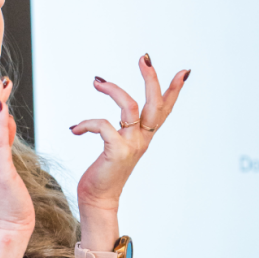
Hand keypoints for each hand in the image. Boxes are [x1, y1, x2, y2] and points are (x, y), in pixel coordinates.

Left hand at [70, 55, 189, 211]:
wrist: (98, 199)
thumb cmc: (104, 172)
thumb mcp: (117, 146)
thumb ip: (120, 130)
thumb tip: (111, 116)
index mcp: (144, 136)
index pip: (164, 109)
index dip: (174, 90)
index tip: (184, 72)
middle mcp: (142, 139)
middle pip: (156, 104)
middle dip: (152, 79)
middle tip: (144, 58)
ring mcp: (131, 145)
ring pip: (131, 107)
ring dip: (114, 90)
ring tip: (97, 82)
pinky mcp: (117, 152)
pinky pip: (103, 125)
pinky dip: (87, 123)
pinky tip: (75, 129)